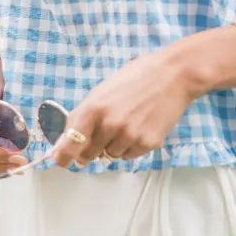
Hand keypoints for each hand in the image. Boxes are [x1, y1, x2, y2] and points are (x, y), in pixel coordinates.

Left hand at [50, 46, 193, 168]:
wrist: (173, 74)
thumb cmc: (137, 77)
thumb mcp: (103, 90)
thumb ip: (86, 114)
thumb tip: (71, 139)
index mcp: (93, 108)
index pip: (69, 145)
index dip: (63, 156)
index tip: (62, 160)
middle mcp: (108, 125)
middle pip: (88, 155)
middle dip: (91, 149)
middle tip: (103, 133)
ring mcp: (128, 136)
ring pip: (110, 156)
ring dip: (114, 145)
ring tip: (128, 121)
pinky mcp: (146, 143)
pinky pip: (129, 155)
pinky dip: (131, 146)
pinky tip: (140, 125)